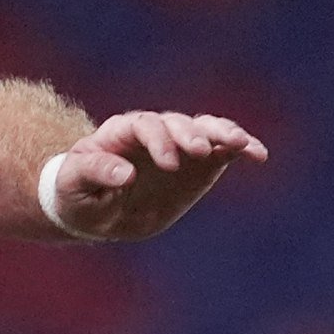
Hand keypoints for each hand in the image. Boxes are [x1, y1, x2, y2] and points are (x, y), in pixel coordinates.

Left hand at [44, 112, 267, 240]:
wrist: (98, 210)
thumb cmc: (79, 194)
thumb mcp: (74, 186)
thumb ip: (95, 173)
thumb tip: (123, 173)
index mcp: (120, 133)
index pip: (144, 126)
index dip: (158, 141)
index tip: (169, 165)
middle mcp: (154, 132)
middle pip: (177, 123)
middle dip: (191, 134)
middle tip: (201, 151)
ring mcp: (179, 145)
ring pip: (205, 129)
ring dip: (223, 133)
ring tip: (242, 144)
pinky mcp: (200, 163)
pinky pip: (223, 148)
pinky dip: (241, 148)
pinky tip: (258, 154)